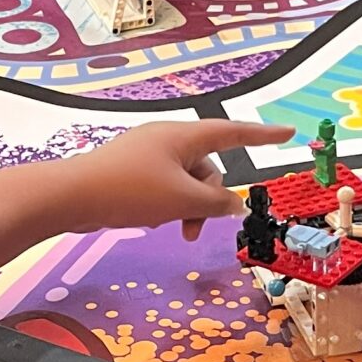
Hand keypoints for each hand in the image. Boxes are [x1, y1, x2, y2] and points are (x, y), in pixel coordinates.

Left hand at [55, 120, 293, 244]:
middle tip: (195, 226)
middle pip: (208, 166)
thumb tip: (234, 203)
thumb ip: (214, 202)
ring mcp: (148, 154)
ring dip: (188, 206)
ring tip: (174, 229)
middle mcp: (168, 139)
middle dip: (209, 197)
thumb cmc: (131, 191)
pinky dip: (168, 204)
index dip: (263, 135)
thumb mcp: (182, 200)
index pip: (234, 133)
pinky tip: (151, 221)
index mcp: (184, 136)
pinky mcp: (131, 171)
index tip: (288, 132)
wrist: (72, 195)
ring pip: (186, 181)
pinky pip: (165, 186)